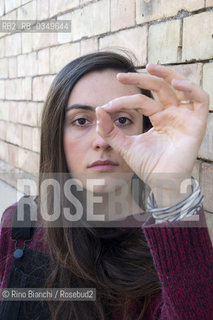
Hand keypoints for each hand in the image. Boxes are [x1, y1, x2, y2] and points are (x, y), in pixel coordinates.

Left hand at [96, 64, 208, 204]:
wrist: (161, 183)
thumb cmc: (147, 166)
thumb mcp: (124, 145)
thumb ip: (110, 130)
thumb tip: (97, 110)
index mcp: (158, 117)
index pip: (141, 100)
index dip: (123, 100)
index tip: (104, 107)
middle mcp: (172, 114)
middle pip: (159, 88)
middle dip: (141, 79)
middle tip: (120, 76)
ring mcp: (185, 117)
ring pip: (180, 87)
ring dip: (167, 75)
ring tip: (149, 67)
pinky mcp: (197, 124)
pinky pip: (200, 100)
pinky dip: (191, 89)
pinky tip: (176, 84)